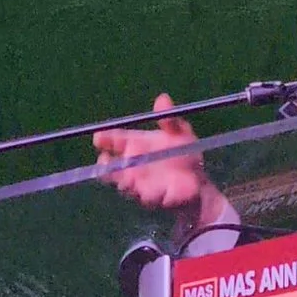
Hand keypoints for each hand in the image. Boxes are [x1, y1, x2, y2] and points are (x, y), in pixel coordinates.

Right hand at [93, 93, 217, 215]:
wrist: (198, 181)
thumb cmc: (184, 154)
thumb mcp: (180, 134)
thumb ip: (170, 120)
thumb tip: (162, 98)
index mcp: (136, 145)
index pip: (115, 140)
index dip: (105, 139)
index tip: (98, 138)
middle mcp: (133, 165)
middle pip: (112, 166)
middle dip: (107, 165)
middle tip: (105, 160)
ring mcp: (140, 184)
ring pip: (126, 184)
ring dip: (125, 181)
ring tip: (127, 178)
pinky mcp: (154, 199)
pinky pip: (149, 198)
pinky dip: (150, 195)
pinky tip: (152, 191)